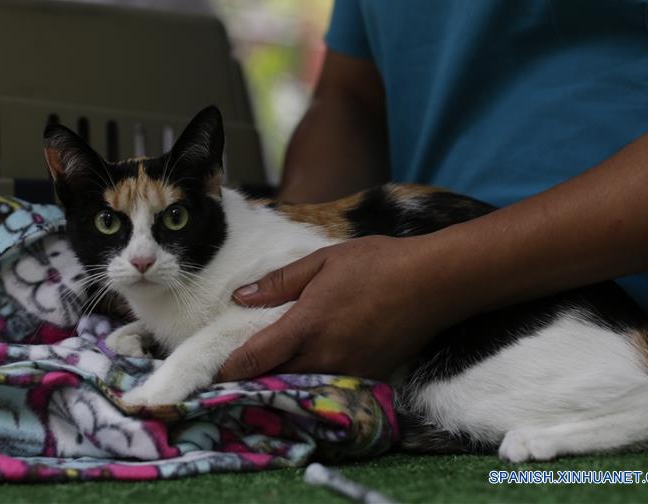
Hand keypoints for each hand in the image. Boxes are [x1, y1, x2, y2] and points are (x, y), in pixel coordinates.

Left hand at [217, 235, 455, 381]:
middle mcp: (324, 356)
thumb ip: (279, 283)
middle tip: (233, 374)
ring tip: (264, 375)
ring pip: (301, 386)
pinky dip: (312, 383)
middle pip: (274, 380)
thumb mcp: (323, 262)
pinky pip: (330, 386)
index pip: (254, 358)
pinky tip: (306, 371)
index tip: (214, 370)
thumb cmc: (377, 264)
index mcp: (306, 326)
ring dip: (280, 383)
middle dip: (252, 379)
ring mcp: (348, 371)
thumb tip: (240, 298)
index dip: (229, 368)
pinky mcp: (369, 377)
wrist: (434, 283)